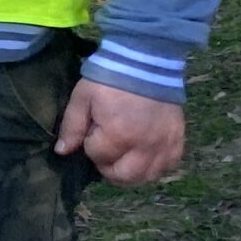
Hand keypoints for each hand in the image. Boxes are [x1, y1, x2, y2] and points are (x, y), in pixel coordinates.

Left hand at [55, 81, 183, 184]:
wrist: (146, 62)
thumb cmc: (110, 79)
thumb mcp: (82, 98)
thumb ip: (72, 127)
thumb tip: (62, 152)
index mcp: (119, 135)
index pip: (98, 157)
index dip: (90, 146)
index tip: (92, 131)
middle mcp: (145, 147)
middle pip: (124, 176)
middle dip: (108, 168)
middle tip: (104, 152)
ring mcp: (164, 146)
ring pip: (146, 178)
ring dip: (130, 173)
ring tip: (122, 157)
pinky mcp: (178, 141)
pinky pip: (167, 167)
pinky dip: (153, 167)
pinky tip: (143, 156)